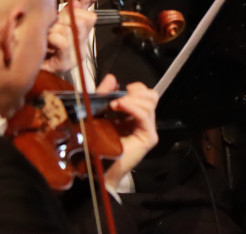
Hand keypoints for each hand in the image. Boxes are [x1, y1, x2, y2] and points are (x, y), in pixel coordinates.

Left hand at [41, 7, 97, 74]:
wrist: (29, 69)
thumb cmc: (41, 47)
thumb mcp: (56, 25)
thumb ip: (67, 14)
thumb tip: (75, 2)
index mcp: (82, 37)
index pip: (90, 18)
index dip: (76, 11)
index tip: (64, 13)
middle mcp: (81, 48)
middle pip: (81, 22)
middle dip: (63, 19)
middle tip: (53, 24)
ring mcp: (74, 57)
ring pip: (71, 31)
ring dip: (55, 29)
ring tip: (47, 33)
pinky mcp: (64, 64)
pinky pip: (64, 43)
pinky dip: (53, 38)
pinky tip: (47, 40)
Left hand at [98, 75, 158, 190]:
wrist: (95, 168)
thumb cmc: (94, 144)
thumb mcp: (97, 111)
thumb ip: (104, 93)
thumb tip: (113, 78)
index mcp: (132, 115)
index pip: (145, 94)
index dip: (136, 88)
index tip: (121, 90)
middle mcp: (141, 122)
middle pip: (151, 96)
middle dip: (136, 92)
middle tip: (118, 99)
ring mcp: (146, 130)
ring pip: (150, 103)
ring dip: (131, 100)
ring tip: (115, 106)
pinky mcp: (147, 138)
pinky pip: (145, 116)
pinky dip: (133, 107)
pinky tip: (120, 107)